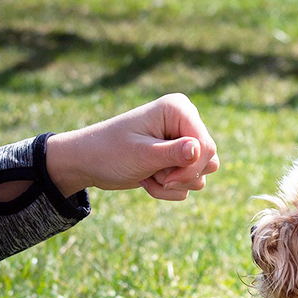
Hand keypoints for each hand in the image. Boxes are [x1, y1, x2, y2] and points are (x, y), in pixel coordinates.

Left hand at [45, 93, 219, 200]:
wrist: (88, 162)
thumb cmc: (109, 152)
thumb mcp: (141, 154)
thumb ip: (173, 153)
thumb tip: (200, 149)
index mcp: (178, 109)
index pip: (206, 145)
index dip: (191, 167)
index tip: (167, 178)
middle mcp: (185, 121)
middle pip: (209, 160)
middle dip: (182, 177)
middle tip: (156, 177)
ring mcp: (183, 140)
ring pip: (201, 174)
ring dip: (173, 185)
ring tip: (148, 176)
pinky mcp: (178, 158)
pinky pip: (189, 183)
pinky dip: (168, 188)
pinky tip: (148, 179)